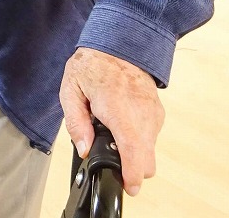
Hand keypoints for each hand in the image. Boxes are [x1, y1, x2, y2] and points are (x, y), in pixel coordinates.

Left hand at [59, 47, 164, 196]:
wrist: (119, 42)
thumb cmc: (92, 64)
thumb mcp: (71, 90)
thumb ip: (76, 122)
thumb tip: (83, 149)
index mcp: (118, 109)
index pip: (134, 151)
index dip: (133, 175)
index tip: (128, 186)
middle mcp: (142, 114)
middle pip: (147, 159)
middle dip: (130, 166)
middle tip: (106, 152)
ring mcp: (153, 113)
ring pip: (149, 149)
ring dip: (132, 150)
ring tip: (110, 129)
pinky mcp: (158, 112)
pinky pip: (150, 136)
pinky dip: (137, 138)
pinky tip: (120, 123)